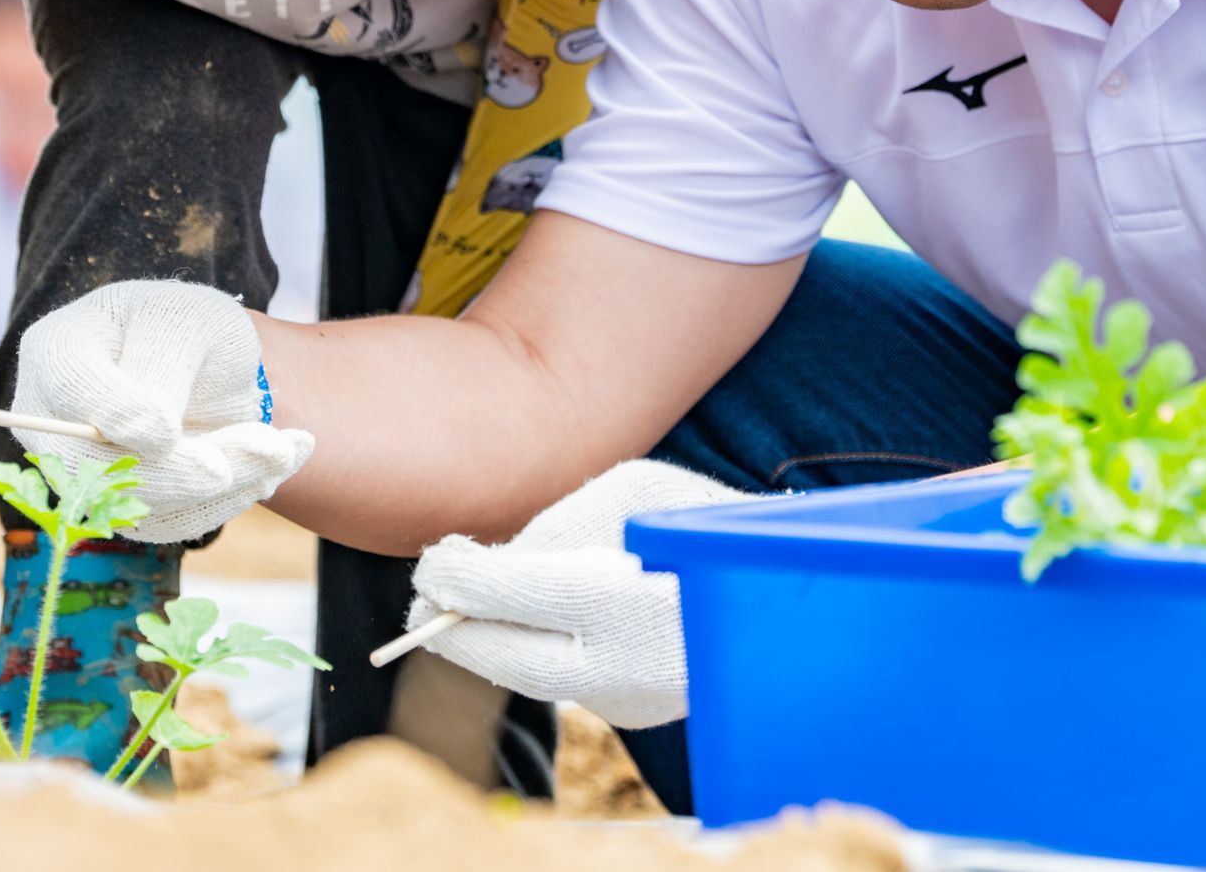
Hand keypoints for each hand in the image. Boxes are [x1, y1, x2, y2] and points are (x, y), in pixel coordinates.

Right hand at [11, 280, 312, 541]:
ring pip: (138, 502)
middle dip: (186, 467)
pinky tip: (270, 467)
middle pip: (96, 463)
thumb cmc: (193, 331)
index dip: (118, 412)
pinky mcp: (122, 505)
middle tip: (269, 448)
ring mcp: (82, 469)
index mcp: (59, 349)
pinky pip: (169, 522)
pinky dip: (228, 500)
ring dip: (225, 483)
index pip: (71, 384)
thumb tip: (147, 440)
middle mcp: (53, 417)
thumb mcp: (190, 321)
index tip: (169, 433)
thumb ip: (164, 364)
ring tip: (285, 448)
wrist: (214, 372)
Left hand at [409, 460, 752, 728]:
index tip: (430, 563)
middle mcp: (621, 663)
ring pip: (533, 679)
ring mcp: (631, 698)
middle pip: (503, 660)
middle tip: (421, 608)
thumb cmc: (703, 522)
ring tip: (468, 612)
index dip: (456, 578)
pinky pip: (569, 684)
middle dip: (453, 632)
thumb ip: (558, 526)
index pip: (505, 593)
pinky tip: (527, 628)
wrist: (785, 587)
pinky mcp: (640, 713)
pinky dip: (539, 656)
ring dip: (493, 646)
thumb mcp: (631, 492)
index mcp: (618, 597)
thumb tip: (491, 564)